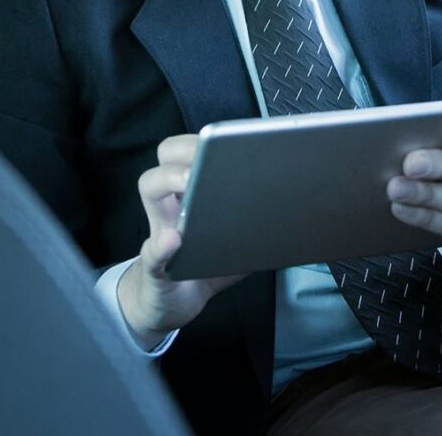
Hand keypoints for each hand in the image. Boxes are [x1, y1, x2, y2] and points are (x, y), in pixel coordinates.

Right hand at [117, 135, 244, 348]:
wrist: (175, 303)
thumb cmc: (206, 266)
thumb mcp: (237, 246)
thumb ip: (257, 229)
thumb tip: (290, 215)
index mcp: (195, 192)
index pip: (198, 149)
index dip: (209, 139)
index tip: (228, 139)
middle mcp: (173, 202)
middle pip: (168, 154)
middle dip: (186, 148)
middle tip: (205, 156)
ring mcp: (160, 229)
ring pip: (150, 185)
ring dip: (169, 179)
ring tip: (188, 181)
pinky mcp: (153, 265)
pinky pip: (152, 250)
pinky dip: (162, 245)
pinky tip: (173, 240)